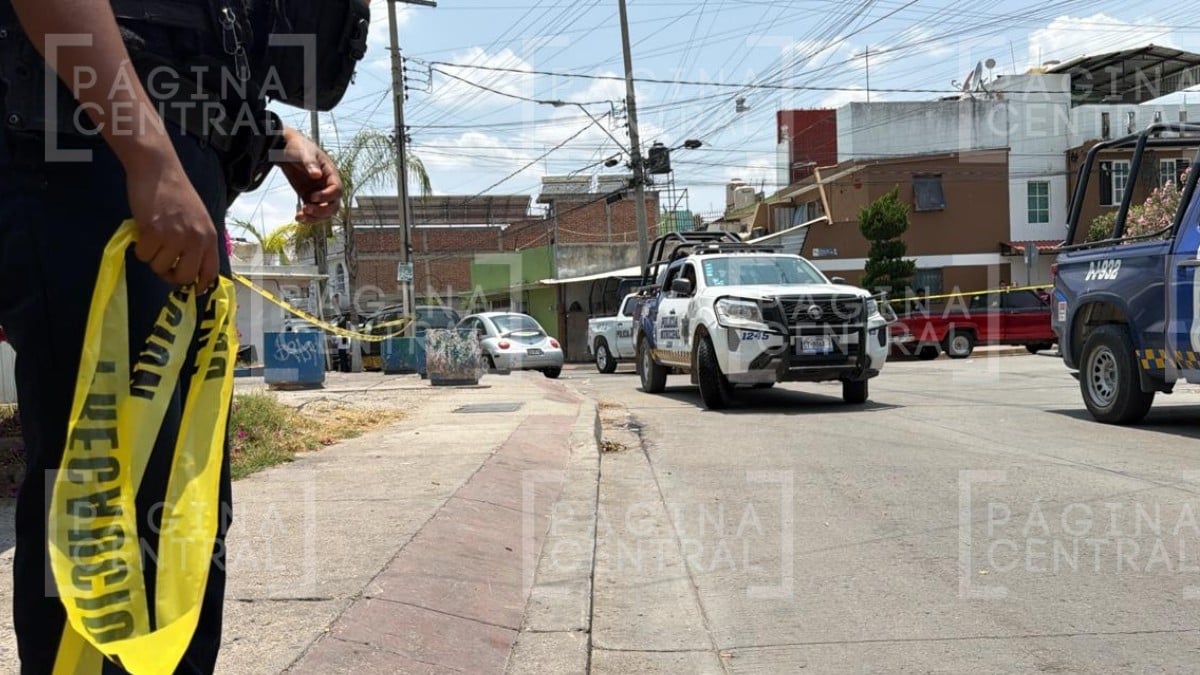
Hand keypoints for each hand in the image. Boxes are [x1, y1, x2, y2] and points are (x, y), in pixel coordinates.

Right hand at [125, 146, 218, 289]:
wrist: (159, 171)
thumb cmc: (177, 194)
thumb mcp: (198, 220)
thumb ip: (197, 242)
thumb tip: (190, 268)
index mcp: (209, 237)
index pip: (210, 272)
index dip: (201, 285)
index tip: (194, 290)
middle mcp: (195, 240)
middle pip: (183, 277)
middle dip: (170, 274)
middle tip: (162, 262)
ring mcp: (175, 236)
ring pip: (159, 267)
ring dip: (152, 257)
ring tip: (153, 238)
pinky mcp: (153, 232)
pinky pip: (143, 256)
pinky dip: (140, 248)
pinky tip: (143, 232)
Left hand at [276, 127, 340, 222]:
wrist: (284, 148)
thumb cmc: (297, 147)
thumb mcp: (304, 152)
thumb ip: (310, 163)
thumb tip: (316, 175)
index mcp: (331, 174)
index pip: (337, 190)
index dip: (327, 196)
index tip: (311, 197)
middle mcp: (328, 185)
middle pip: (334, 205)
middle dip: (322, 211)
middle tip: (306, 209)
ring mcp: (319, 193)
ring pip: (324, 212)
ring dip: (314, 218)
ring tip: (300, 217)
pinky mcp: (309, 197)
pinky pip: (313, 212)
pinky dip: (307, 218)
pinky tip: (298, 218)